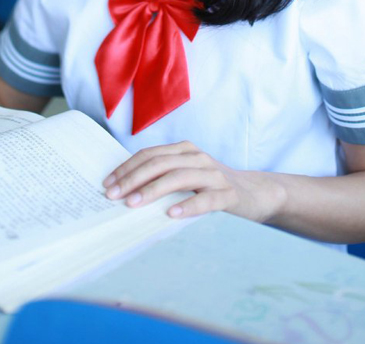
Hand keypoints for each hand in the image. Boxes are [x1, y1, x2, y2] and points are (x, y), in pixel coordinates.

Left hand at [103, 140, 283, 222]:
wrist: (256, 193)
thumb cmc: (213, 187)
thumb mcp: (188, 176)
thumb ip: (164, 177)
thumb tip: (126, 190)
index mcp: (185, 150)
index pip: (149, 155)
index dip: (127, 168)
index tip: (107, 183)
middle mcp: (197, 158)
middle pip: (159, 163)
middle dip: (133, 179)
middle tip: (113, 195)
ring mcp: (214, 174)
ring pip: (178, 178)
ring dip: (152, 191)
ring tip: (133, 204)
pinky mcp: (228, 194)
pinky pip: (205, 199)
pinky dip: (187, 205)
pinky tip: (170, 214)